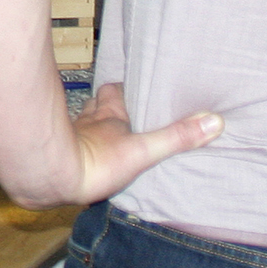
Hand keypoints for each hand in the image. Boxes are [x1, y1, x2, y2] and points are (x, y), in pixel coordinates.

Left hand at [62, 83, 222, 204]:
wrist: (52, 178)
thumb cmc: (96, 161)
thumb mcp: (144, 149)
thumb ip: (176, 137)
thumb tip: (214, 121)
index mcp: (109, 113)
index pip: (116, 90)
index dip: (127, 90)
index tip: (141, 89)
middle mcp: (89, 121)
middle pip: (99, 104)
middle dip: (111, 106)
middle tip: (127, 111)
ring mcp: (73, 137)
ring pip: (85, 122)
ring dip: (95, 125)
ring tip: (110, 133)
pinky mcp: (62, 155)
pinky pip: (72, 144)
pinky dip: (80, 146)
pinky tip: (86, 156)